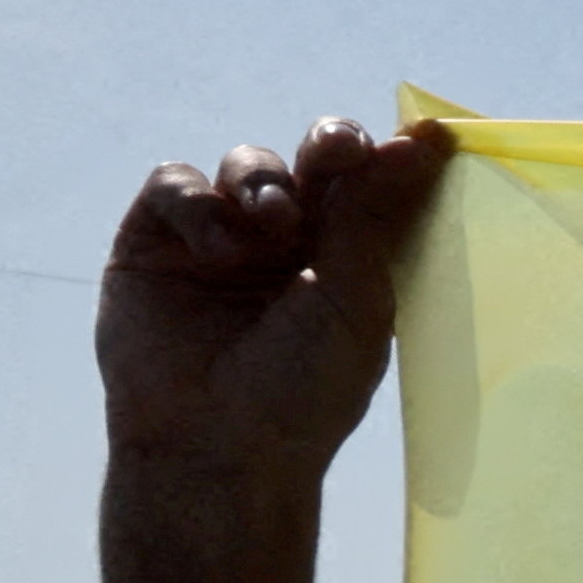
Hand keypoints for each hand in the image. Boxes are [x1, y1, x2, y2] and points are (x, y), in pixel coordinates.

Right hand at [101, 117, 447, 482]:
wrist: (218, 445)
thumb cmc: (303, 389)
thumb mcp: (354, 300)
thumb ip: (373, 218)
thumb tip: (421, 142)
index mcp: (349, 259)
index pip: (373, 188)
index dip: (393, 157)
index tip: (429, 137)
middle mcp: (288, 243)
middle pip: (312, 160)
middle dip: (330, 146)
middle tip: (338, 152)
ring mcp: (221, 240)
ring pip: (247, 164)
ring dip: (262, 180)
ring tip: (273, 224)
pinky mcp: (154, 243)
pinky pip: (176, 184)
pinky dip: (199, 201)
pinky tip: (219, 245)